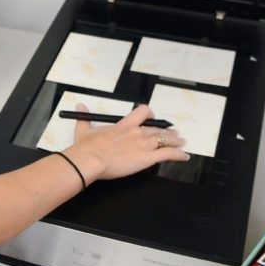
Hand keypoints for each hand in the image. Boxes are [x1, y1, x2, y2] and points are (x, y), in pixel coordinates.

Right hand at [66, 103, 188, 181]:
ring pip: (166, 140)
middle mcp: (136, 132)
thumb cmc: (87, 147)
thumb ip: (84, 118)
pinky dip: (178, 155)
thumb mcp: (84, 130)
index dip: (150, 115)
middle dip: (167, 132)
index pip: (142, 114)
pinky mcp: (147, 157)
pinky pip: (168, 154)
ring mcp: (144, 145)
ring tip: (182, 143)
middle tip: (174, 134)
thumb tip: (80, 106)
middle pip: (157, 129)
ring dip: (176, 141)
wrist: (90, 159)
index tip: (153, 118)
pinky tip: (184, 156)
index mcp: (123, 126)